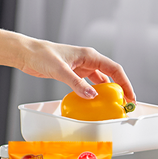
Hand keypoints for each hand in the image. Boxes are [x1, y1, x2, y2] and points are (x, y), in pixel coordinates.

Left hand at [19, 39, 136, 102]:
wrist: (27, 53)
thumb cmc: (42, 55)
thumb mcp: (60, 70)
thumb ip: (76, 83)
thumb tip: (92, 95)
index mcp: (89, 55)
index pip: (114, 69)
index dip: (125, 83)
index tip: (130, 96)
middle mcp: (87, 60)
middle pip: (110, 75)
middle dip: (119, 88)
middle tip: (124, 103)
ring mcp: (80, 67)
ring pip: (100, 80)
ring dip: (107, 91)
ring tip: (112, 104)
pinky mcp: (72, 73)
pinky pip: (87, 84)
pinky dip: (92, 92)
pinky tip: (93, 101)